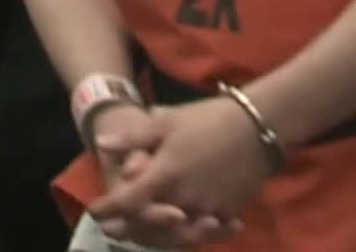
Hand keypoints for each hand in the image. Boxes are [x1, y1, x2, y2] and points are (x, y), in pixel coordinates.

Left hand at [89, 98, 275, 239]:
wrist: (260, 123)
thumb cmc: (210, 118)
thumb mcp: (168, 121)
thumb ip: (133, 137)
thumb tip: (101, 145)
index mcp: (165, 175)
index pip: (126, 202)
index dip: (107, 210)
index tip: (95, 211)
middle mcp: (183, 198)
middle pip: (148, 226)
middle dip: (128, 228)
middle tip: (114, 229)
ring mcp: (207, 208)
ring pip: (175, 233)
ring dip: (158, 235)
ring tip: (147, 232)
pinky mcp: (228, 212)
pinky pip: (204, 230)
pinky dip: (191, 232)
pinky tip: (185, 227)